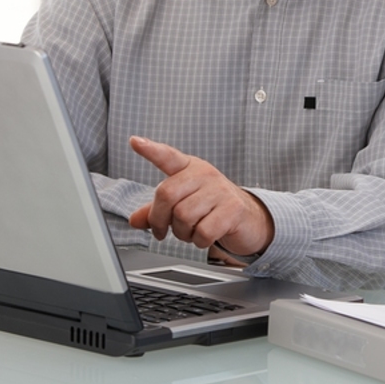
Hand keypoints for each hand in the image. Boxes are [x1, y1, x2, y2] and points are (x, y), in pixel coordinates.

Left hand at [126, 136, 273, 255]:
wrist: (249, 218)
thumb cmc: (213, 208)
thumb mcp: (184, 203)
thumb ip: (157, 211)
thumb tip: (135, 220)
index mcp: (190, 169)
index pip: (168, 156)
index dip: (150, 150)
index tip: (134, 142)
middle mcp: (204, 174)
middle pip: (166, 195)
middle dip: (159, 220)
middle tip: (162, 231)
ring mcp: (220, 190)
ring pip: (183, 217)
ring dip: (182, 233)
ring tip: (191, 232)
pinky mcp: (233, 209)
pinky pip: (203, 231)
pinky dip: (199, 241)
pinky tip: (205, 236)